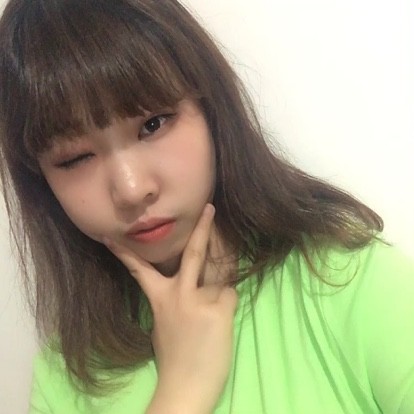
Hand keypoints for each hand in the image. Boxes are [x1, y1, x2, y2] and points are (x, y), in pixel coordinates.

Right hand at [105, 204, 237, 412]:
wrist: (184, 389)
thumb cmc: (175, 359)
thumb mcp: (166, 324)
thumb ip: (179, 301)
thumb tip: (198, 288)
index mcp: (160, 298)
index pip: (140, 269)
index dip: (125, 253)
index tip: (109, 238)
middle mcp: (179, 293)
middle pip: (195, 252)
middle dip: (204, 228)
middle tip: (210, 208)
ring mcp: (200, 300)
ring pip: (222, 273)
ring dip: (226, 267)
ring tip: (229, 248)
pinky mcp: (220, 311)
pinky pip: (231, 296)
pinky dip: (229, 303)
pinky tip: (222, 320)